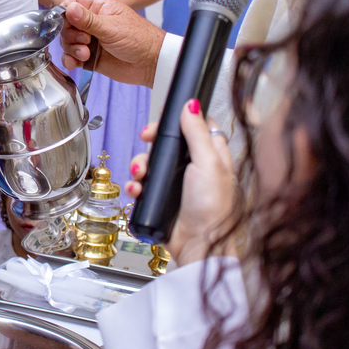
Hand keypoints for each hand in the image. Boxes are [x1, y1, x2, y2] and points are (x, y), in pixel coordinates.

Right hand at [59, 0, 165, 87]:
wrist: (150, 64)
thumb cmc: (138, 39)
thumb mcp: (112, 27)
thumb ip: (88, 19)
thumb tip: (69, 7)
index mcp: (99, 7)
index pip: (73, 1)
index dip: (65, 10)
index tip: (64, 20)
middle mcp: (92, 23)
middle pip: (66, 23)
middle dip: (70, 34)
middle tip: (85, 40)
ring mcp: (90, 40)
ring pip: (67, 41)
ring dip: (71, 48)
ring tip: (86, 54)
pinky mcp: (89, 57)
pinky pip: (71, 57)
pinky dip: (70, 60)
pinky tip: (75, 63)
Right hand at [124, 101, 235, 264]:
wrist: (198, 244)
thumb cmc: (212, 208)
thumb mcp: (208, 163)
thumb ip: (198, 133)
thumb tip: (191, 104)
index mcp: (211, 154)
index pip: (194, 126)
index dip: (178, 119)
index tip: (164, 119)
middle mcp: (193, 166)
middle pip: (167, 142)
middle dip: (152, 142)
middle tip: (145, 140)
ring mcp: (176, 183)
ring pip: (151, 162)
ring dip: (139, 164)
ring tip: (139, 174)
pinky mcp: (161, 198)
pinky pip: (142, 184)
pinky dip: (135, 185)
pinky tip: (136, 189)